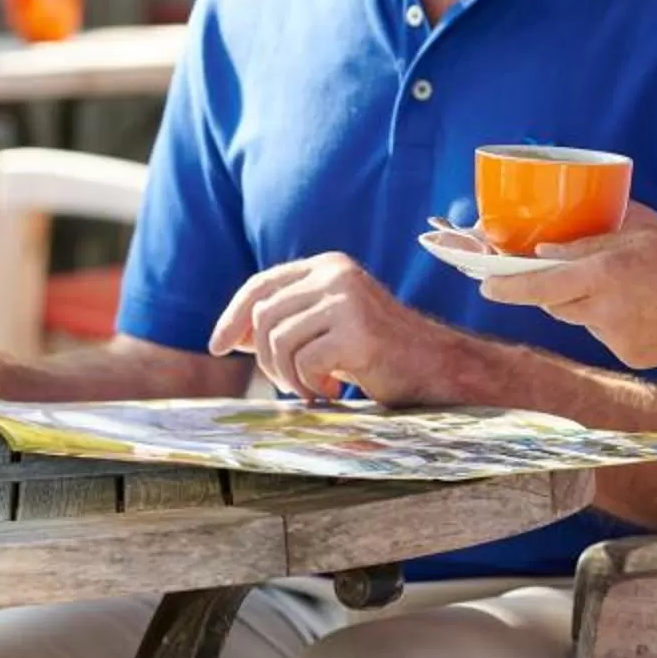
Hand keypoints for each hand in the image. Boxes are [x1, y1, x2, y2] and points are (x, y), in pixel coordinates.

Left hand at [207, 252, 467, 402]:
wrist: (440, 370)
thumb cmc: (381, 355)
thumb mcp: (327, 329)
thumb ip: (287, 323)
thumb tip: (229, 336)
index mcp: (327, 266)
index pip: (261, 286)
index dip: (233, 317)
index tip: (217, 347)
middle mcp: (336, 274)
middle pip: (264, 316)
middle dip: (264, 359)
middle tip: (291, 384)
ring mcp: (347, 300)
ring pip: (278, 341)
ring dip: (288, 377)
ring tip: (314, 387)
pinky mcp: (358, 331)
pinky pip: (304, 363)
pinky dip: (309, 386)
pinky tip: (332, 391)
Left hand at [478, 204, 656, 368]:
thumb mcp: (639, 233)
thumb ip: (588, 242)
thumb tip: (545, 251)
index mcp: (606, 275)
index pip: (539, 284)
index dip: (506, 286)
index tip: (483, 285)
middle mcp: (607, 311)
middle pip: (555, 302)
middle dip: (552, 286)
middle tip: (572, 269)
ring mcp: (619, 340)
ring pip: (580, 318)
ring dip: (587, 302)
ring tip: (631, 286)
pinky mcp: (632, 357)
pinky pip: (604, 334)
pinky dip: (611, 319)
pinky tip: (646, 308)